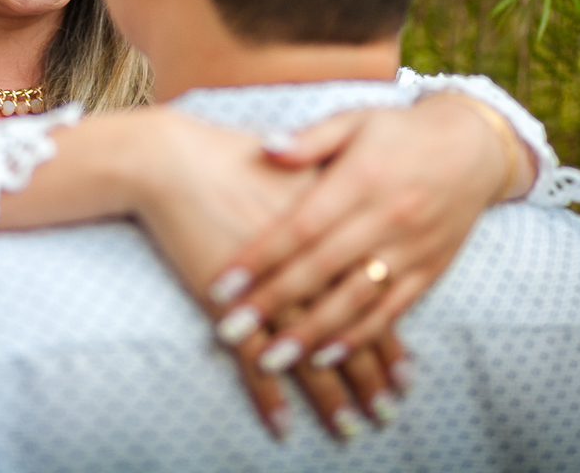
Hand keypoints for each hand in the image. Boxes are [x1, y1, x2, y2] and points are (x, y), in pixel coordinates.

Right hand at [127, 109, 408, 437]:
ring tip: (348, 424)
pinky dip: (267, 394)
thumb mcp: (302, 157)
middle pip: (347, 332)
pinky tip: (283, 422)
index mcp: (334, 230)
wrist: (173, 161)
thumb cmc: (233, 155)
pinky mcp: (226, 304)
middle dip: (369, 378)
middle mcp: (308, 266)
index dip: (389, 340)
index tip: (406, 376)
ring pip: (307, 352)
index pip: (371, 297)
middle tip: (386, 411)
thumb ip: (341, 191)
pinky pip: (251, 358)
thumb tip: (365, 209)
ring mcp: (266, 289)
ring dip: (328, 395)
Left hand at [205, 94, 536, 377]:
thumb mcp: (354, 121)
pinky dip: (359, 337)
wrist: (475, 146)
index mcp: (360, 179)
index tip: (221, 285)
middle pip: (320, 269)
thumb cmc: (400, 133)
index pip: (300, 227)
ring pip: (355, 299)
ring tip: (272, 360)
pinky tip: (327, 355)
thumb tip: (265, 148)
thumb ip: (310, 140)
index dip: (259, 258)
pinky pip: (392, 310)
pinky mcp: (430, 269)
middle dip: (272, 304)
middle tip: (231, 331)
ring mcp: (410, 248)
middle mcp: (386, 217)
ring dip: (311, 333)